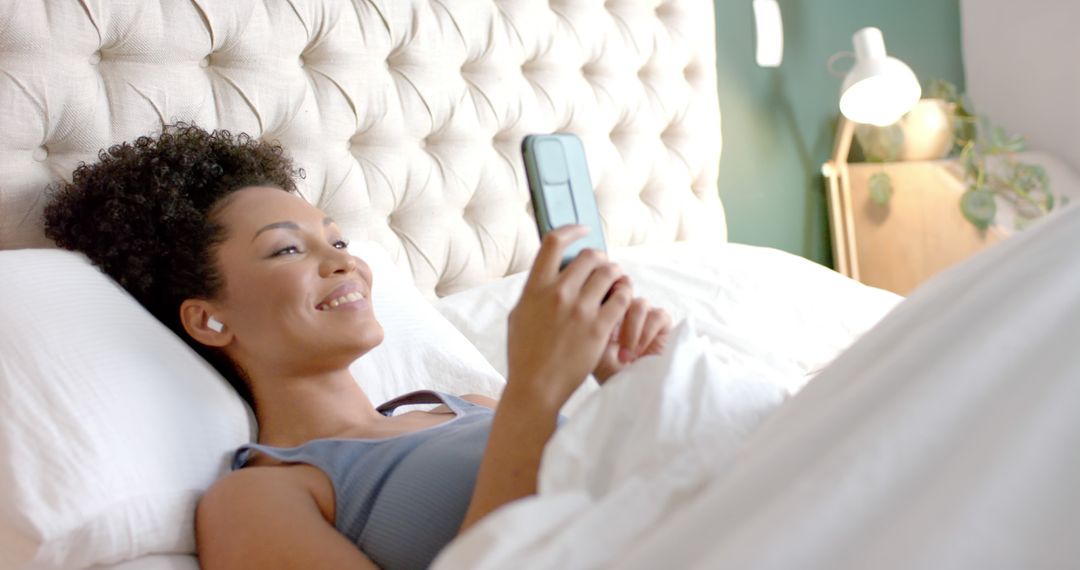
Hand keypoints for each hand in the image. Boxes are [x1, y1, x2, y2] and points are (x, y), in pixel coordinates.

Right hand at [505, 226, 632, 410]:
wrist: (536, 386)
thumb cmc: (524, 354)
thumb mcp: (518, 315)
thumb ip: (534, 292)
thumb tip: (547, 274)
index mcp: (535, 288)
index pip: (554, 243)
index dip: (572, 231)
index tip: (582, 231)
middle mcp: (558, 293)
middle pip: (589, 256)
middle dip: (600, 259)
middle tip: (603, 268)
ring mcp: (580, 310)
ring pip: (610, 273)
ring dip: (615, 274)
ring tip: (615, 283)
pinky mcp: (599, 327)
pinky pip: (621, 297)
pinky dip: (624, 294)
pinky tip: (621, 300)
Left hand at [592, 297, 671, 383]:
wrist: (625, 387)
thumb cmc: (606, 368)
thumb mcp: (591, 342)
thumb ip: (593, 319)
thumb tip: (599, 299)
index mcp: (605, 306)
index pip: (606, 288)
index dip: (603, 300)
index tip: (596, 327)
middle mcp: (625, 307)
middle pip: (624, 289)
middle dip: (617, 312)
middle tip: (609, 336)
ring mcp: (644, 313)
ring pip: (639, 304)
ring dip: (631, 331)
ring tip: (624, 355)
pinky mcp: (662, 322)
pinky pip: (656, 316)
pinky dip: (645, 335)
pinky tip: (636, 353)